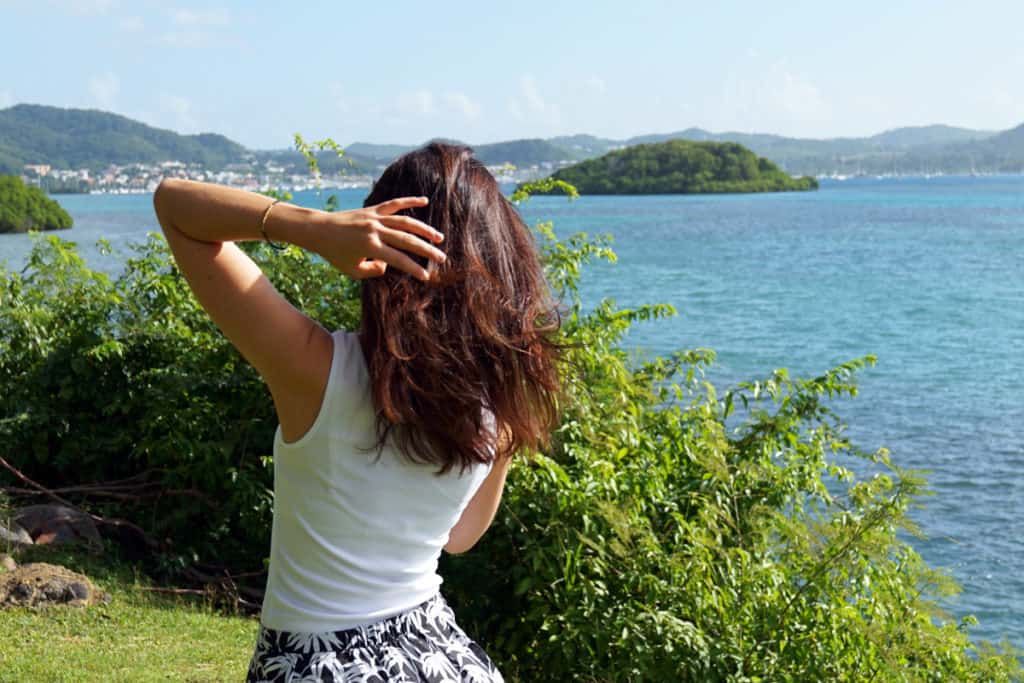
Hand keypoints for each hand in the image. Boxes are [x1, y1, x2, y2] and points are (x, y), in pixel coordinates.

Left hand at [315, 197, 444, 280]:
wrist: (319, 229)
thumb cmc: (335, 253)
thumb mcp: (353, 270)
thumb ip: (373, 271)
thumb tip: (390, 264)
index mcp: (370, 246)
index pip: (398, 259)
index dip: (413, 268)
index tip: (426, 276)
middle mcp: (375, 230)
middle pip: (407, 240)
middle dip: (426, 250)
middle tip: (441, 257)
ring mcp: (374, 218)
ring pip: (405, 222)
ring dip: (424, 229)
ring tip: (438, 237)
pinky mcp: (372, 210)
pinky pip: (394, 204)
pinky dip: (409, 201)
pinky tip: (424, 201)